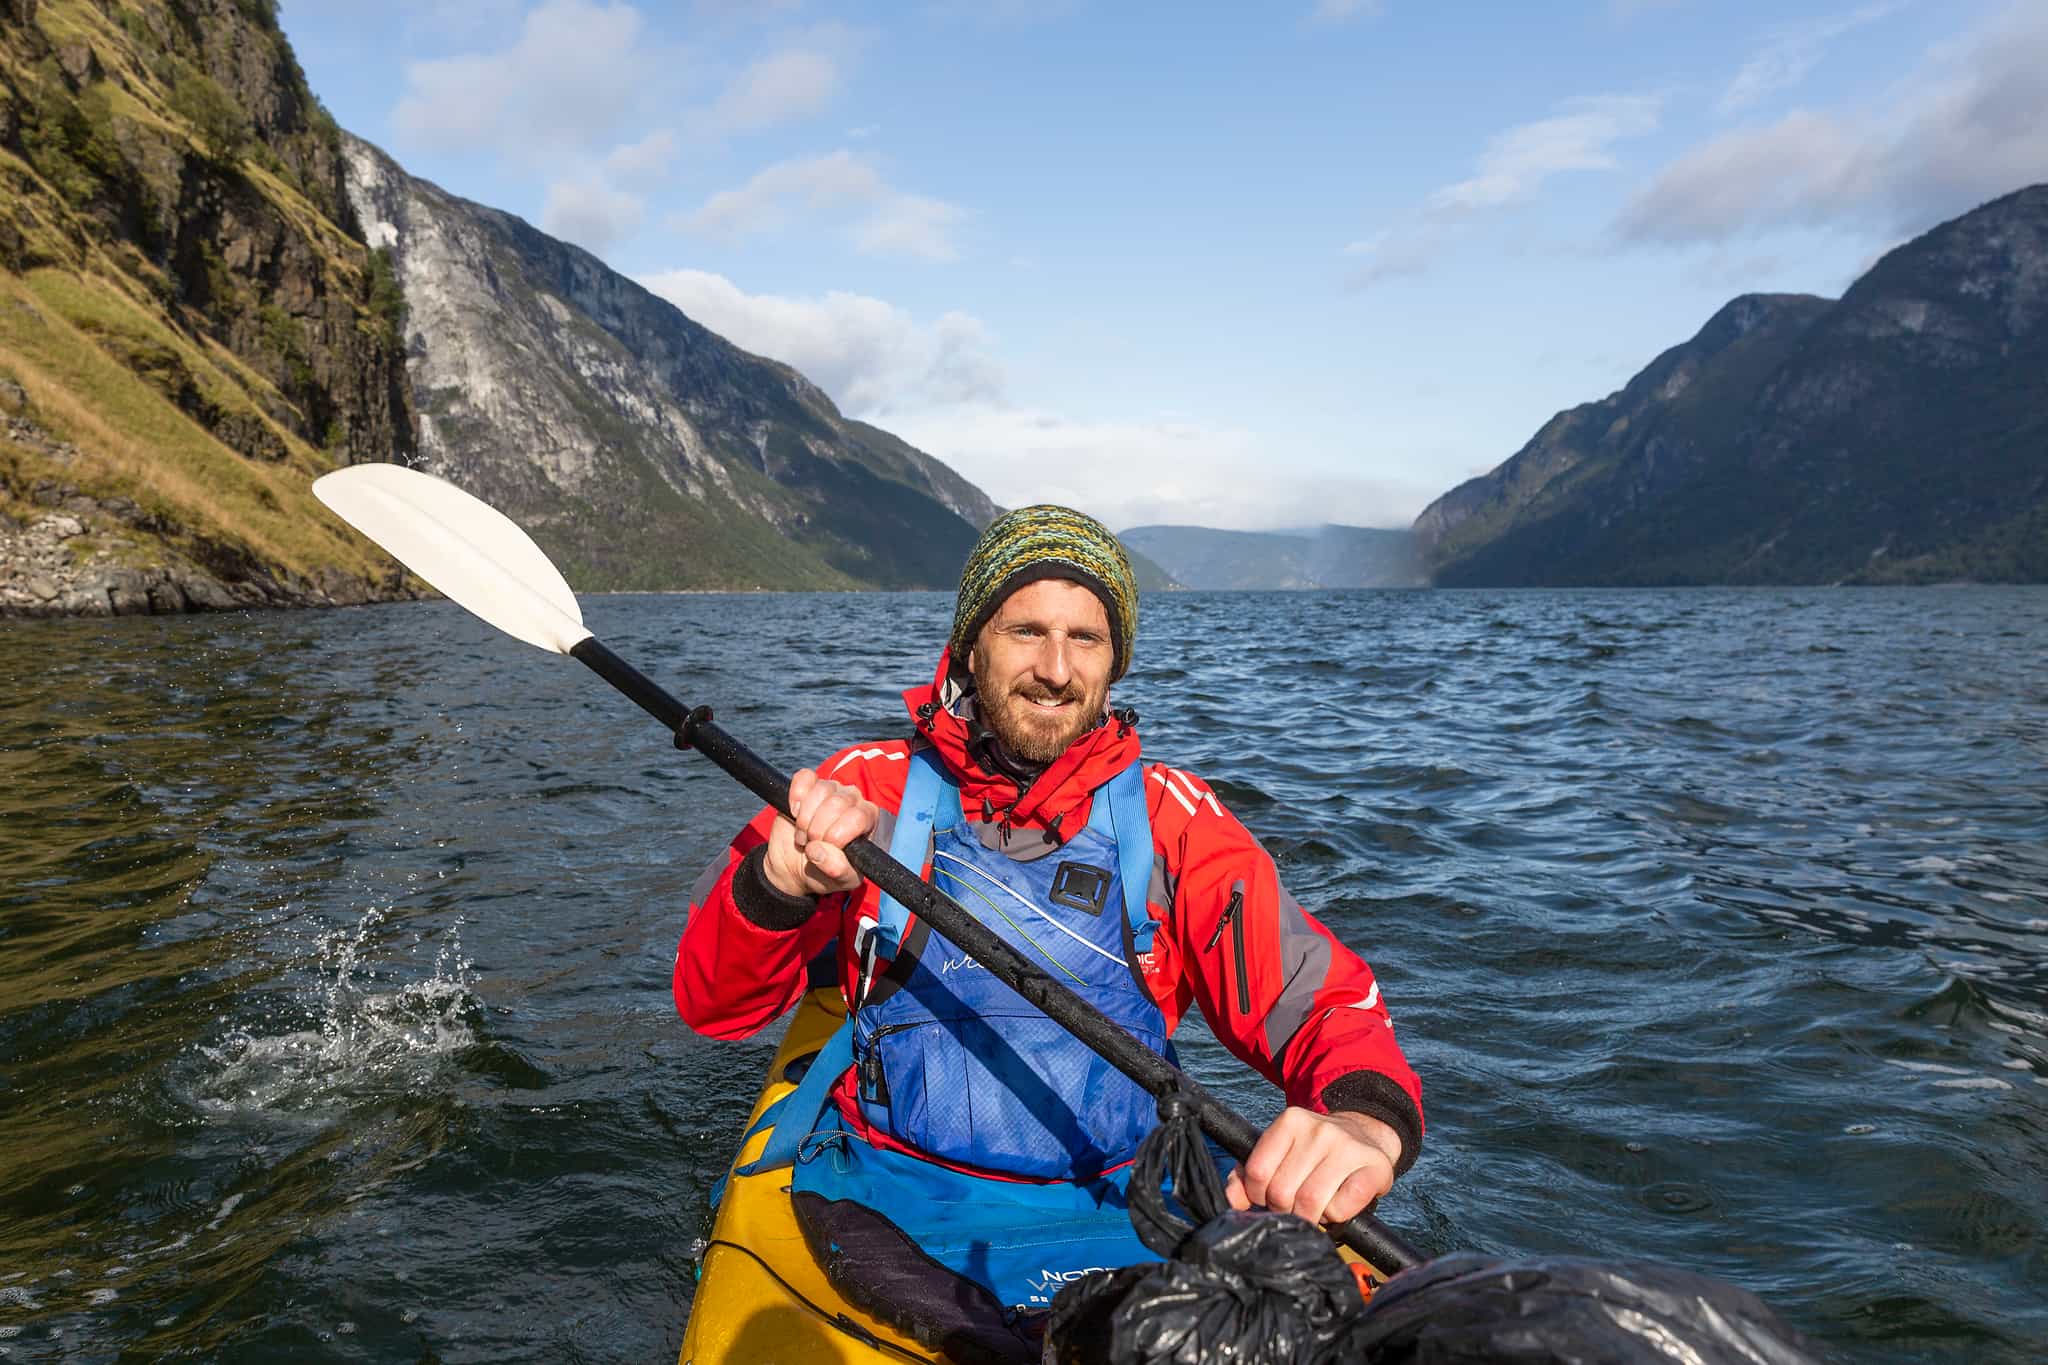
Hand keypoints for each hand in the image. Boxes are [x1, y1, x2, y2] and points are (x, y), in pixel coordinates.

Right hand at [762, 768, 878, 898]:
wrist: (794, 866)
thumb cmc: (824, 872)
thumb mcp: (838, 880)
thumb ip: (837, 870)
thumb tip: (818, 851)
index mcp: (869, 821)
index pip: (858, 817)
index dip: (837, 835)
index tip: (826, 849)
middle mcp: (854, 801)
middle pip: (838, 803)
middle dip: (818, 829)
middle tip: (812, 844)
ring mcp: (832, 790)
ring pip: (822, 790)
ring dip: (805, 818)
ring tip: (804, 836)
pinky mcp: (810, 784)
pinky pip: (804, 777)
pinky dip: (796, 795)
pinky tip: (794, 812)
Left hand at [1224, 1107, 1400, 1226]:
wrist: (1367, 1137)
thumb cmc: (1316, 1152)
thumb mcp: (1282, 1152)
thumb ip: (1250, 1174)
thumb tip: (1233, 1202)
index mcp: (1290, 1121)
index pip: (1257, 1172)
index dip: (1258, 1195)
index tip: (1270, 1197)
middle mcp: (1319, 1130)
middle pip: (1282, 1191)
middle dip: (1285, 1209)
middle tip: (1295, 1207)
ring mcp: (1347, 1147)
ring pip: (1310, 1202)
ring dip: (1309, 1216)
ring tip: (1315, 1208)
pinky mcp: (1373, 1168)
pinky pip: (1340, 1209)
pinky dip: (1334, 1217)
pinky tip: (1336, 1205)